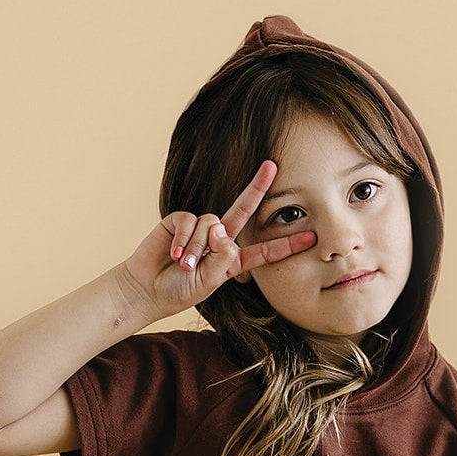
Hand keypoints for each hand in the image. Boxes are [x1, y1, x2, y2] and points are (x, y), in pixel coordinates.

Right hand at [117, 161, 314, 322]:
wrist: (146, 289)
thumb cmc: (178, 290)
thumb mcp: (208, 282)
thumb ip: (221, 259)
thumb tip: (222, 229)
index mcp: (232, 260)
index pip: (263, 250)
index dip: (285, 245)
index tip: (310, 238)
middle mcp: (219, 240)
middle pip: (244, 209)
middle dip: (258, 186)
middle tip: (272, 165)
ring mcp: (200, 229)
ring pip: (213, 224)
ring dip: (197, 248)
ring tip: (183, 266)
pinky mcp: (180, 221)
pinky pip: (191, 221)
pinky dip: (183, 240)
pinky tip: (173, 254)